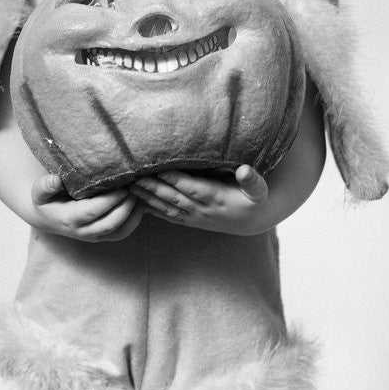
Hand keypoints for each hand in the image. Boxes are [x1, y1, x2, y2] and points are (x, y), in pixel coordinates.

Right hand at [30, 173, 145, 241]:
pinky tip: (142, 203)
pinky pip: (123, 232)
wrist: (46, 217)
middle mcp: (84, 231)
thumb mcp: (40, 191)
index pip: (93, 211)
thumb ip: (46, 185)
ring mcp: (95, 235)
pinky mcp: (104, 235)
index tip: (121, 185)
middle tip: (136, 186)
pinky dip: (135, 219)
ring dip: (134, 214)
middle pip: (110, 223)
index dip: (109, 200)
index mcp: (69, 219)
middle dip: (126, 206)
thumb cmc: (45, 199)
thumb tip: (55, 179)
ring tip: (142, 193)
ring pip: (120, 231)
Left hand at [128, 165, 273, 235]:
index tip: (158, 168)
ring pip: (166, 207)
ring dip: (147, 197)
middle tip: (133, 176)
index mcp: (216, 198)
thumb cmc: (255, 199)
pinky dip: (151, 209)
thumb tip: (244, 171)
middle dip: (152, 187)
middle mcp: (202, 209)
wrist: (252, 221)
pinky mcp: (189, 220)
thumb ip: (253, 180)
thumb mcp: (259, 190)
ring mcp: (194, 217)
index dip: (174, 179)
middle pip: (173, 197)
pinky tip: (136, 201)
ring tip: (129, 186)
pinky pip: (167, 215)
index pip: (191, 187)